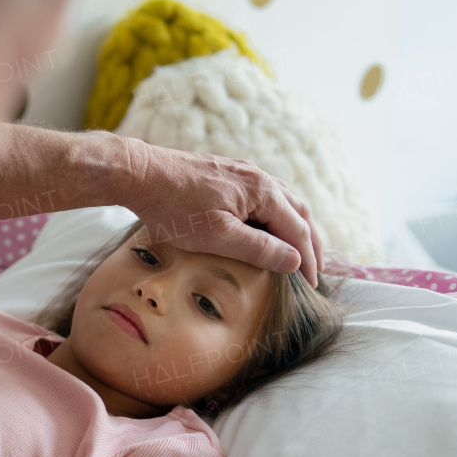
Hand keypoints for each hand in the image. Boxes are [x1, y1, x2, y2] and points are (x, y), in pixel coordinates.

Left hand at [78, 131, 323, 286]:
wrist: (139, 173)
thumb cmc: (174, 207)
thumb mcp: (218, 236)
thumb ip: (258, 248)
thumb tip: (295, 260)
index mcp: (263, 192)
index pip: (298, 230)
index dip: (307, 259)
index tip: (312, 284)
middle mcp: (259, 177)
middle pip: (299, 211)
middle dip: (311, 241)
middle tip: (317, 269)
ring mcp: (242, 172)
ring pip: (282, 201)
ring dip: (295, 225)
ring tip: (299, 248)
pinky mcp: (226, 173)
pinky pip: (263, 195)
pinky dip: (275, 214)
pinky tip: (265, 224)